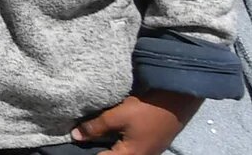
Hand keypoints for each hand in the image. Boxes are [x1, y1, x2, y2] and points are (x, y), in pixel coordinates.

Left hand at [75, 92, 199, 154]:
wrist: (175, 101)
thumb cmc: (145, 110)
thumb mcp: (116, 117)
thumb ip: (95, 128)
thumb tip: (75, 136)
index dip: (89, 151)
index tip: (77, 144)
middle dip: (99, 149)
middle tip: (86, 138)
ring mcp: (149, 153)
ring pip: (123, 153)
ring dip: (110, 147)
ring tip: (96, 137)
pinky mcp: (152, 145)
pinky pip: (131, 149)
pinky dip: (120, 143)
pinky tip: (112, 134)